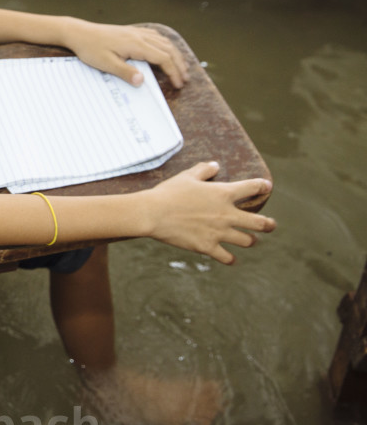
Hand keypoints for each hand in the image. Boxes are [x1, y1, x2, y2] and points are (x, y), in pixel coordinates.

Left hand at [62, 20, 189, 87]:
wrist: (79, 33)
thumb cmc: (91, 49)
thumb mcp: (106, 64)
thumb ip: (125, 72)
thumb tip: (142, 82)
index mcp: (136, 45)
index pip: (163, 58)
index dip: (174, 72)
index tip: (179, 84)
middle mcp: (140, 36)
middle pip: (168, 49)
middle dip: (179, 65)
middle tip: (185, 79)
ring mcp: (136, 32)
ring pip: (164, 42)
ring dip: (175, 54)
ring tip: (181, 67)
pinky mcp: (131, 31)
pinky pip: (155, 36)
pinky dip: (165, 44)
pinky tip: (165, 50)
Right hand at [143, 162, 274, 263]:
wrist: (153, 213)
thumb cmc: (168, 192)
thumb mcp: (186, 176)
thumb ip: (204, 170)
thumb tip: (215, 165)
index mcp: (224, 193)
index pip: (253, 187)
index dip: (262, 186)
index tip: (266, 187)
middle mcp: (227, 214)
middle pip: (260, 223)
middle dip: (269, 224)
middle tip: (271, 225)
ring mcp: (219, 232)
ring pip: (248, 241)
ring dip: (251, 241)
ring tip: (251, 241)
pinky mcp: (207, 247)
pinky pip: (227, 257)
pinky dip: (230, 259)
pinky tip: (231, 258)